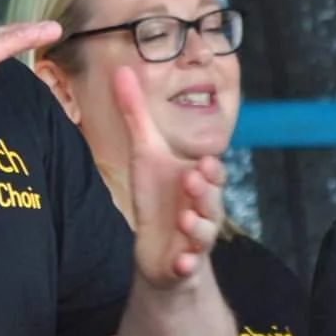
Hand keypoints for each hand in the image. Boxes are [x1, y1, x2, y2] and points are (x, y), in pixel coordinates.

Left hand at [114, 66, 224, 289]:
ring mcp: (195, 238)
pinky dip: (187, 265)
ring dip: (197, 225)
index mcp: (198, 182)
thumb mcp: (144, 153)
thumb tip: (122, 69)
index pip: (213, 174)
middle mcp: (203, 209)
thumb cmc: (156, 196)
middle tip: (194, 177)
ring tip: (185, 217)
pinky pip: (190, 266)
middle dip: (206, 191)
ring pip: (204, 232)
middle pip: (213, 200)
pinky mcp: (184, 263)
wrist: (158, 249)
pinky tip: (182, 263)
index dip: (211, 170)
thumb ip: (136, 114)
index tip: (203, 160)